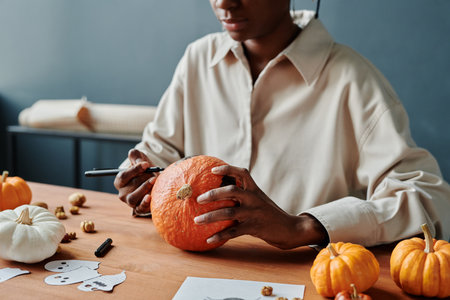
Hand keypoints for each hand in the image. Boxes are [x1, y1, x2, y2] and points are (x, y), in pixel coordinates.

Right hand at [114, 149, 157, 214]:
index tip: (146, 164)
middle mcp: (122, 193)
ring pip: (133, 197)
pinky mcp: (139, 209)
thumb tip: (133, 154)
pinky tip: (150, 196)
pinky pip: (140, 208)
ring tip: (154, 180)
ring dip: (144, 188)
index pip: (123, 176)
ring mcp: (130, 202)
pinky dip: (144, 203)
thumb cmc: (147, 172)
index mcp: (120, 181)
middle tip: (154, 173)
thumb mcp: (141, 161)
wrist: (157, 183)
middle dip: (144, 177)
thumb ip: (136, 156)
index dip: (135, 169)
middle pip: (131, 185)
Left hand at [193, 165, 327, 248]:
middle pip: (231, 191)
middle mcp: (254, 198)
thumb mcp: (259, 200)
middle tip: (199, 199)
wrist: (288, 229)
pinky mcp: (254, 227)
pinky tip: (209, 239)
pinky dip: (219, 235)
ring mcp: (253, 213)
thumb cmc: (269, 214)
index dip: (227, 169)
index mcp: (255, 189)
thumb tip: (220, 194)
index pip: (242, 173)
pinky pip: (233, 231)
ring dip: (210, 216)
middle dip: (213, 194)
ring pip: (228, 213)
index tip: (212, 170)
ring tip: (196, 220)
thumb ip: (244, 195)